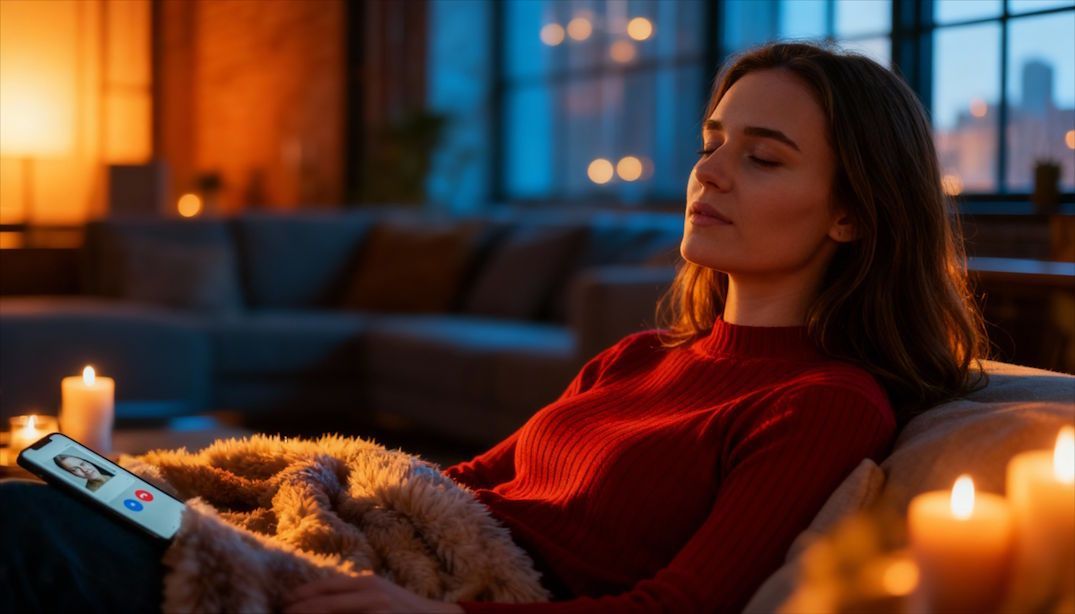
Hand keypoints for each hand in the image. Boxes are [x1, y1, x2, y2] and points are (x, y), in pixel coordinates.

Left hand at [283, 571, 464, 613]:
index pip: (323, 588)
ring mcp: (375, 609)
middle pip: (321, 604)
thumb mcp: (380, 595)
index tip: (282, 605)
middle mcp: (369, 593)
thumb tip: (320, 602)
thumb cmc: (406, 610)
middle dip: (298, 612)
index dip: (299, 597)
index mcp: (366, 583)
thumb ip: (354, 596)